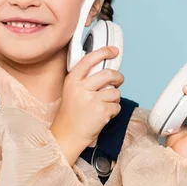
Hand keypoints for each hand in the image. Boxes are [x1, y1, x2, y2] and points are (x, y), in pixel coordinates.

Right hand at [50, 46, 123, 165]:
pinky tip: (103, 115)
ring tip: (103, 105)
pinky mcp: (101, 110)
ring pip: (115, 92)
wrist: (67, 135)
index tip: (113, 50)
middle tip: (118, 81)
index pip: (89, 60)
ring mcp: (91, 99)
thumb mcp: (71, 92)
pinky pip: (117, 105)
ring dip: (114, 99)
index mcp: (72, 80)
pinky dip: (114, 111)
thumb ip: (85, 80)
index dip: (103, 52)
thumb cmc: (71, 114)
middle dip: (118, 77)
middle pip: (108, 74)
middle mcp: (81, 88)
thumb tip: (105, 71)